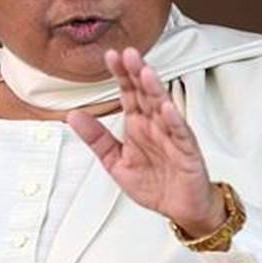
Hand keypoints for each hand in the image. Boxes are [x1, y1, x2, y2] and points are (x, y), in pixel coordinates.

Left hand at [66, 47, 224, 234]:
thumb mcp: (115, 161)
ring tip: (146, 73)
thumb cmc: (154, 183)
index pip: (128, 94)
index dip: (120, 75)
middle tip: (128, 54)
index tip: (110, 56)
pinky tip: (166, 108)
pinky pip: (180, 134)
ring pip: (163, 108)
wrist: (180, 208)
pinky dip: (174, 121)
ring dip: (155, 90)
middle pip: (145, 94)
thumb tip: (73, 116)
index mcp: (137, 125)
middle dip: (137, 73)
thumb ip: (96, 138)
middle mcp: (155, 126)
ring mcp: (172, 137)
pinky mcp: (187, 153)